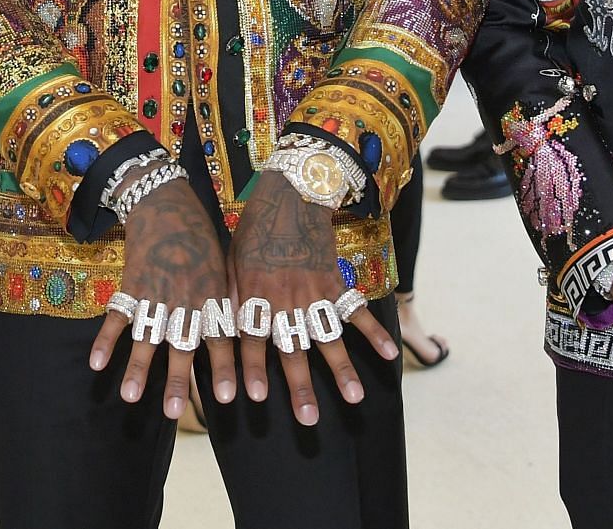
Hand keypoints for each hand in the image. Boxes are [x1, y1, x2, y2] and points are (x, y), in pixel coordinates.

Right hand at [88, 174, 236, 419]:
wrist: (167, 204)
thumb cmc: (202, 240)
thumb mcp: (224, 269)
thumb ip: (228, 305)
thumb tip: (242, 338)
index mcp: (211, 296)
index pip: (220, 339)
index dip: (222, 368)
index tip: (225, 397)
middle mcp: (184, 299)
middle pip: (181, 345)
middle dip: (178, 379)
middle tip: (174, 411)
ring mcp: (156, 293)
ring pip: (146, 336)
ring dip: (137, 367)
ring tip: (129, 397)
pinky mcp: (131, 285)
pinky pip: (116, 316)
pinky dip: (105, 339)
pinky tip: (96, 364)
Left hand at [228, 171, 397, 426]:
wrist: (290, 193)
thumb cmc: (253, 230)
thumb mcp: (230, 262)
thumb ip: (230, 299)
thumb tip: (222, 332)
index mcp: (254, 294)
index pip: (251, 339)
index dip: (253, 368)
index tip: (255, 398)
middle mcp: (285, 298)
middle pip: (293, 349)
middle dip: (300, 386)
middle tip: (308, 419)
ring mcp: (314, 292)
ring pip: (329, 337)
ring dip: (343, 370)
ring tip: (355, 398)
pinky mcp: (335, 282)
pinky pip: (357, 311)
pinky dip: (374, 333)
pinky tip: (390, 355)